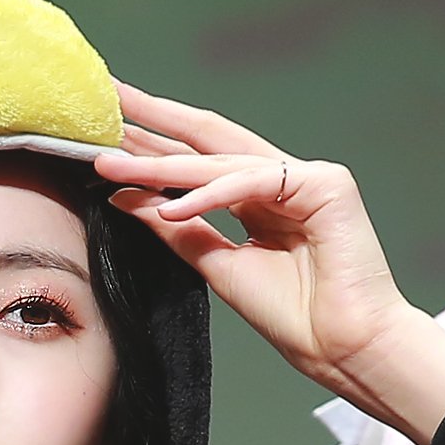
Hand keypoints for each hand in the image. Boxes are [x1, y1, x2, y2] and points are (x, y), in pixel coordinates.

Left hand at [91, 82, 414, 398]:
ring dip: (162, 163)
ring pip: (222, 161)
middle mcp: (280, 179)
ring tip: (111, 164)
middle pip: (208, 138)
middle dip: (156, 118)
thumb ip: (177, 228)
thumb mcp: (216, 265)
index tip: (102, 138)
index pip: (197, 160)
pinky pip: (253, 183)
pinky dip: (210, 195)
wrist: (342, 348)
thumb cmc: (293, 315)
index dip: (150, 146)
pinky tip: (170, 206)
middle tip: (109, 96)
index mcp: (258, 197)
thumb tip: (124, 196)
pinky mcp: (326, 184)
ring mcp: (305, 176)